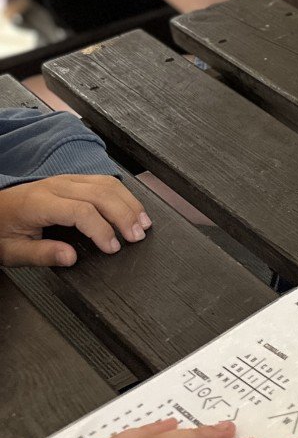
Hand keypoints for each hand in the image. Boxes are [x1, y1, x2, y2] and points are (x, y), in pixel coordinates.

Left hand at [0, 172, 151, 265]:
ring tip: (143, 222)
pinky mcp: (73, 179)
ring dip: (129, 203)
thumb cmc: (1, 231)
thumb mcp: (12, 251)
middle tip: (137, 236)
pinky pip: (104, 181)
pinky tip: (131, 208)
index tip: (113, 248)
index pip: (81, 211)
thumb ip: (41, 254)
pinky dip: (122, 195)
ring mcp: (66, 179)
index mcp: (39, 203)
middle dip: (124, 215)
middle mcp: (56, 186)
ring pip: (107, 184)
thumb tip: (71, 258)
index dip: (102, 230)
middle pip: (101, 194)